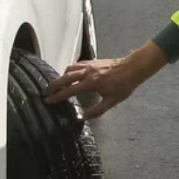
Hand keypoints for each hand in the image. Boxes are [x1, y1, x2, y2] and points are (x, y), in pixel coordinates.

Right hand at [44, 41, 166, 118]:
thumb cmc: (124, 85)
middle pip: (64, 77)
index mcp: (90, 83)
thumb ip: (97, 110)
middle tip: (46, 92)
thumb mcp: (112, 101)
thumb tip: (83, 117)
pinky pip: (77, 64)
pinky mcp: (93, 61)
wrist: (133, 68)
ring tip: (57, 84)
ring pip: (69, 69)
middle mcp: (87, 72)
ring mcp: (89, 65)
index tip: (48, 101)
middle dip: (53, 85)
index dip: (57, 97)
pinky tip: (71, 74)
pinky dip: (70, 69)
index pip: (69, 91)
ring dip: (61, 76)